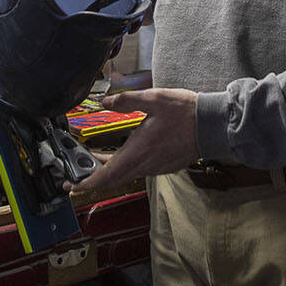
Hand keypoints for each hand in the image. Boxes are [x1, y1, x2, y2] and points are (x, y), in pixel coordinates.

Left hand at [66, 88, 199, 192]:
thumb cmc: (185, 112)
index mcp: (138, 151)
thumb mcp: (154, 99)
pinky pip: (139, 171)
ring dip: (109, 171)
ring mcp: (156, 168)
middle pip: (113, 179)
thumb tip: (105, 103)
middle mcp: (145, 165)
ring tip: (94, 162)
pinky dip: (125, 168)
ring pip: (126, 175)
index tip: (72, 186)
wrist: (213, 126)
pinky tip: (123, 156)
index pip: (107, 175)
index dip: (87, 183)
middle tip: (75, 177)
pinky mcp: (165, 166)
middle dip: (92, 179)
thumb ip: (126, 101)